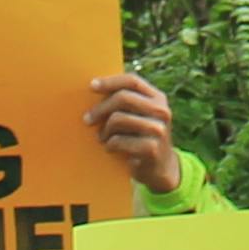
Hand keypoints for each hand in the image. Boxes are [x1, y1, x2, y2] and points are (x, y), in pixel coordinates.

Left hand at [88, 72, 181, 193]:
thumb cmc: (141, 138)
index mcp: (158, 98)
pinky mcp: (151, 149)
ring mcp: (158, 130)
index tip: (91, 86)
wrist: (161, 169)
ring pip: (118, 119)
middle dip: (100, 108)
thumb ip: (126, 102)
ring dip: (104, 130)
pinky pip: (118, 140)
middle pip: (123, 98)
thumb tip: (93, 88)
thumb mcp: (140, 116)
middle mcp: (161, 111)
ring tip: (102, 138)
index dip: (110, 81)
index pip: (132, 80)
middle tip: (87, 119)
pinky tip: (110, 148)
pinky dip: (109, 145)